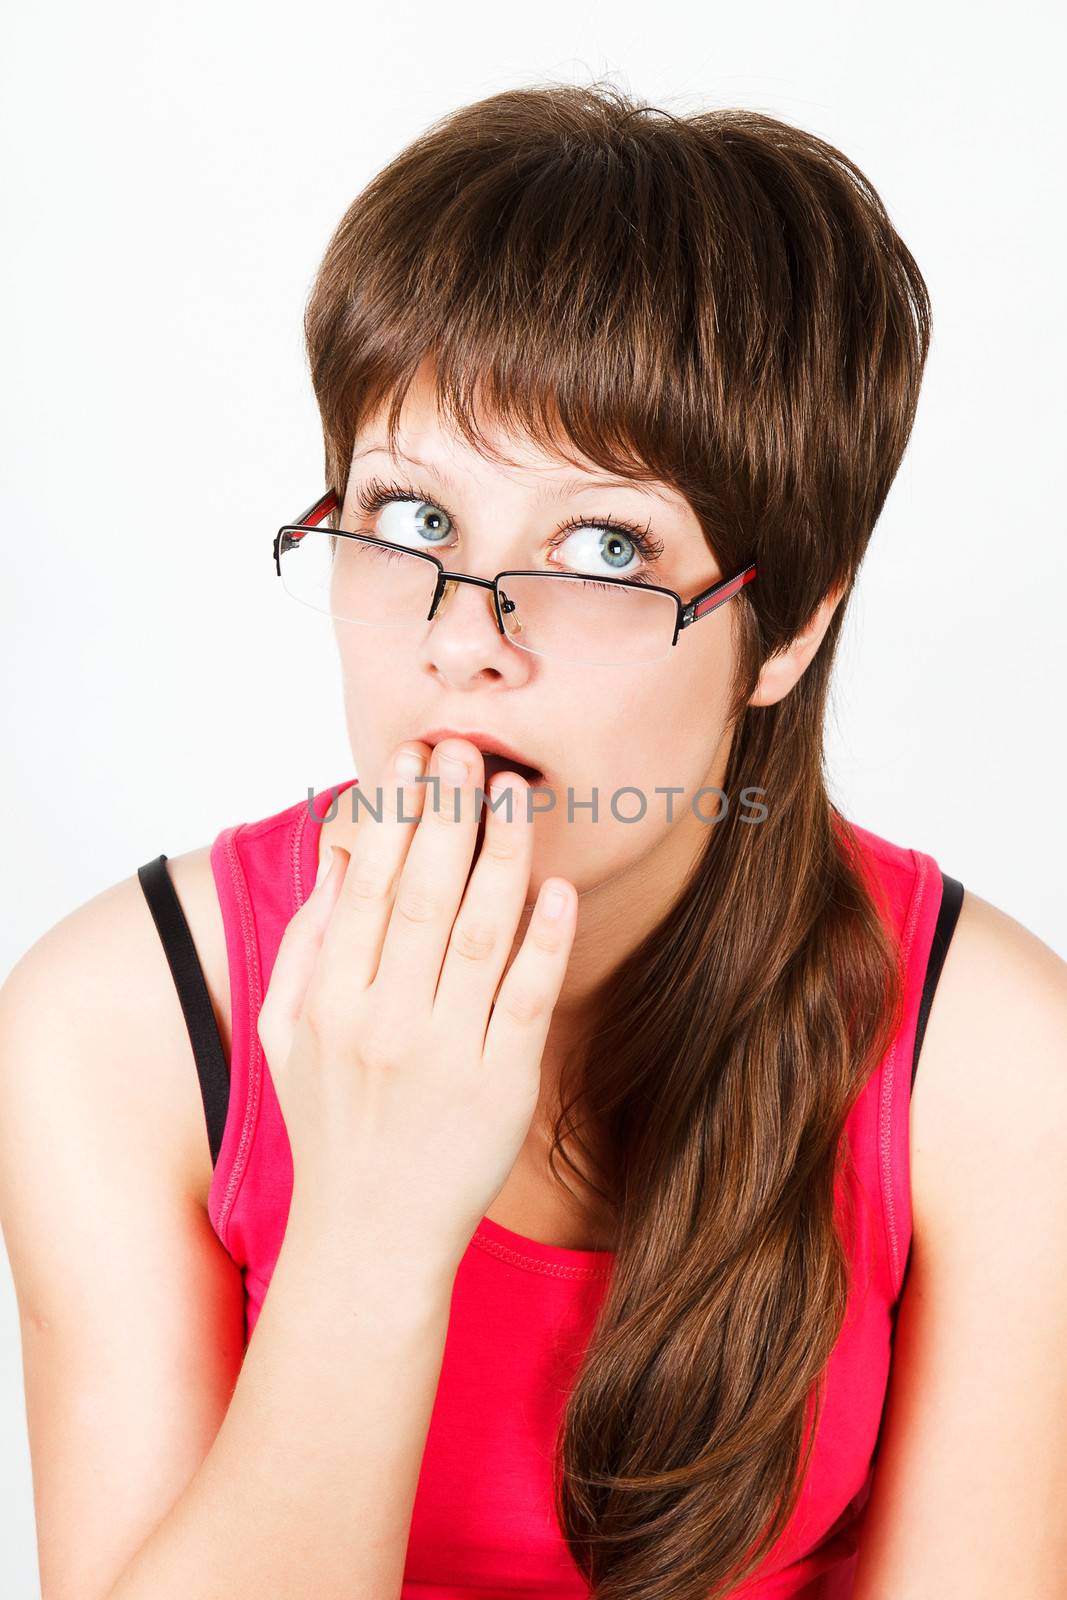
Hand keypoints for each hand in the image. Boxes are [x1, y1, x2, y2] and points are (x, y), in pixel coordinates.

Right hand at [256, 739, 577, 1281]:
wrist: (371, 1236)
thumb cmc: (331, 1126)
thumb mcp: (284, 1037)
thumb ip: (305, 944)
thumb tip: (336, 857)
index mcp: (329, 1002)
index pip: (365, 888)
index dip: (392, 816)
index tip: (411, 758)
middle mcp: (384, 1022)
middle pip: (423, 895)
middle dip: (447, 814)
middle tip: (469, 752)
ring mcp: (447, 1054)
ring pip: (480, 933)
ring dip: (502, 856)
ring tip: (518, 795)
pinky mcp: (503, 1085)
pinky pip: (528, 998)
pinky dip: (544, 940)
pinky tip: (555, 888)